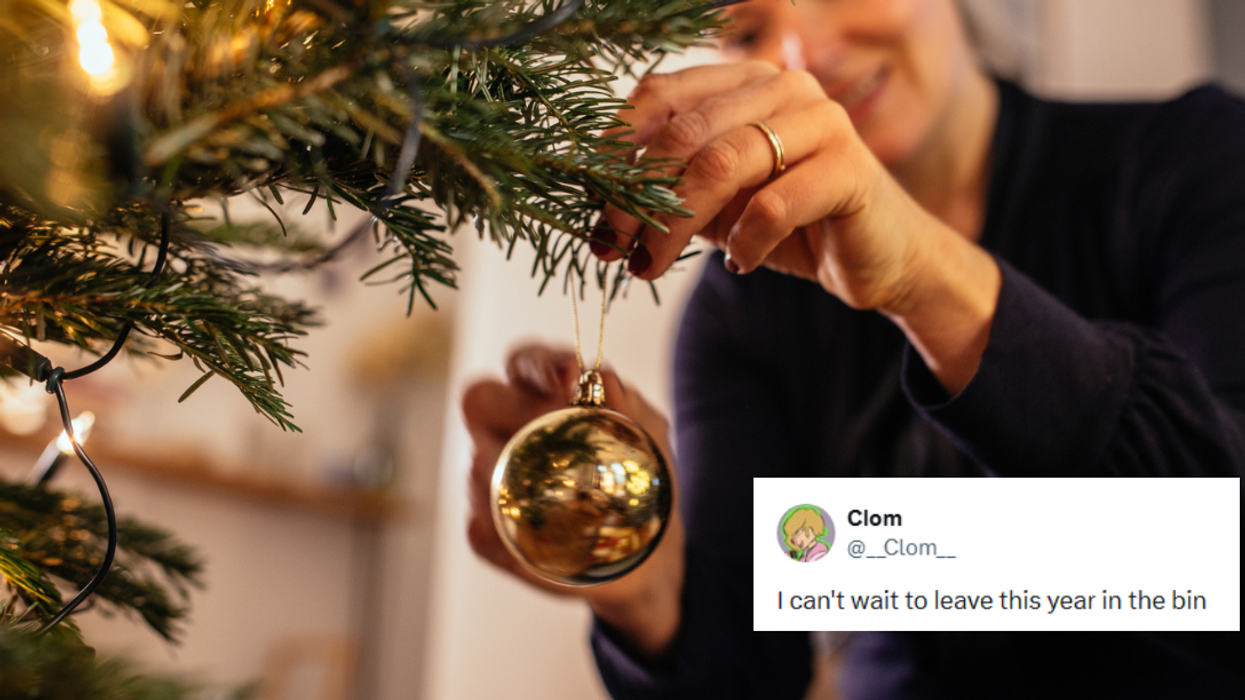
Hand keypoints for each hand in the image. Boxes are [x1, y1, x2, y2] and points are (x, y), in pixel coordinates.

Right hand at [462, 344, 685, 656]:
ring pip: (477, 464)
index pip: (522, 362)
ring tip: (555, 484)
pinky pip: (481, 531)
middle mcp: (506, 430)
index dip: (535, 362)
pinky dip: (508, 533)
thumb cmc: (643, 480)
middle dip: (513, 407)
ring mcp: (491, 480)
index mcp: (542, 395)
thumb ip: (630, 405)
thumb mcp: (650, 436)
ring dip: (512, 469)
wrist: (651, 554)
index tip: (568, 374)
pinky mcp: (491, 532)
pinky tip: (542, 537)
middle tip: (553, 424)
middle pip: (478, 400)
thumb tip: (604, 378)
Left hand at [595, 61, 935, 312]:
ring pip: (722, 166)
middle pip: (685, 135)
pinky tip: (739, 265)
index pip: (662, 94)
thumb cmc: (793, 223)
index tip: (589, 200)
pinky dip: (743, 244)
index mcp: (745, 81)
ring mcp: (822, 122)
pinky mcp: (850, 169)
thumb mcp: (719, 201)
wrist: (879, 257)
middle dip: (637, 198)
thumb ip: (673, 185)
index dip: (616, 146)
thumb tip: (596, 199)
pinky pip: (773, 206)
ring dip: (673, 226)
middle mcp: (783, 87)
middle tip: (612, 247)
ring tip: (650, 265)